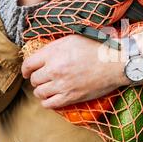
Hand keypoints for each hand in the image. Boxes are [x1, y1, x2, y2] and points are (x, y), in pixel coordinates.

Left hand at [21, 35, 142, 109]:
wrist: (117, 62)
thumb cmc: (99, 47)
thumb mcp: (75, 38)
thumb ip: (56, 45)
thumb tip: (44, 50)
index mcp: (54, 52)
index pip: (29, 64)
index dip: (26, 69)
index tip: (27, 72)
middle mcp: (55, 69)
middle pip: (34, 79)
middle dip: (36, 79)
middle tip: (42, 79)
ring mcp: (63, 84)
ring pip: (40, 92)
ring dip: (42, 91)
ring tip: (47, 88)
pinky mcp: (72, 97)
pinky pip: (50, 104)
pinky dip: (48, 102)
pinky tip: (53, 97)